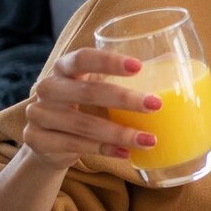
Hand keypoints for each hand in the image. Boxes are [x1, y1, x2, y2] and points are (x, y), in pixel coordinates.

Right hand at [21, 48, 159, 169]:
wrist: (48, 141)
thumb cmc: (83, 107)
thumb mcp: (97, 88)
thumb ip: (123, 79)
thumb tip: (173, 63)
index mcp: (64, 68)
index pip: (82, 58)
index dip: (108, 61)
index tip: (139, 67)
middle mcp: (47, 88)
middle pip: (85, 91)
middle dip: (124, 99)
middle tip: (156, 105)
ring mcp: (39, 115)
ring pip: (83, 124)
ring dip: (119, 133)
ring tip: (149, 140)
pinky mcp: (37, 140)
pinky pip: (75, 145)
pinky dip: (104, 149)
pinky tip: (126, 152)